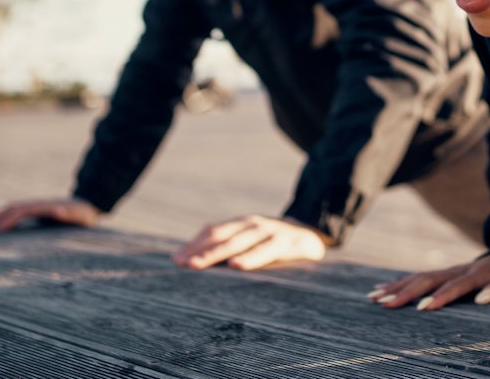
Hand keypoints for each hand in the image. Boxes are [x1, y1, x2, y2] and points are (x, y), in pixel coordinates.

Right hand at [0, 197, 100, 231]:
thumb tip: (57, 212)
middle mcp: (39, 204)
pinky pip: (16, 213)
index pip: (23, 211)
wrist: (90, 205)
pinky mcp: (36, 212)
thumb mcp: (81, 215)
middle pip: (13, 207)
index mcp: (47, 206)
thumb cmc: (86, 215)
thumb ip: (71, 214)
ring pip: (12, 209)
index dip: (10, 219)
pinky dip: (3, 218)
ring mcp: (36, 206)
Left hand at [172, 215, 327, 270]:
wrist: (313, 236)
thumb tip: (195, 258)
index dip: (194, 244)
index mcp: (242, 223)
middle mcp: (252, 223)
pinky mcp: (285, 243)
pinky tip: (237, 266)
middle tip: (181, 263)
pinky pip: (265, 251)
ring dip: (215, 254)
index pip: (212, 231)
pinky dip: (250, 258)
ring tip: (198, 265)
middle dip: (199, 250)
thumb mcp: (252, 241)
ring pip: (238, 242)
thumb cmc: (275, 244)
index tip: (175, 259)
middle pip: (220, 236)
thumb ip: (230, 246)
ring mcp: (269, 231)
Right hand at [367, 254, 489, 310]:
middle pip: (429, 279)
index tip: (423, 308)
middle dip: (406, 292)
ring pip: (420, 277)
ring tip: (374, 298)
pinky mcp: (446, 272)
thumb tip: (483, 299)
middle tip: (384, 304)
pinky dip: (401, 283)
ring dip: (397, 287)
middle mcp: (460, 269)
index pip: (456, 286)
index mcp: (478, 273)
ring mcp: (451, 269)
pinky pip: (420, 277)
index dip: (441, 297)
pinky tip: (383, 290)